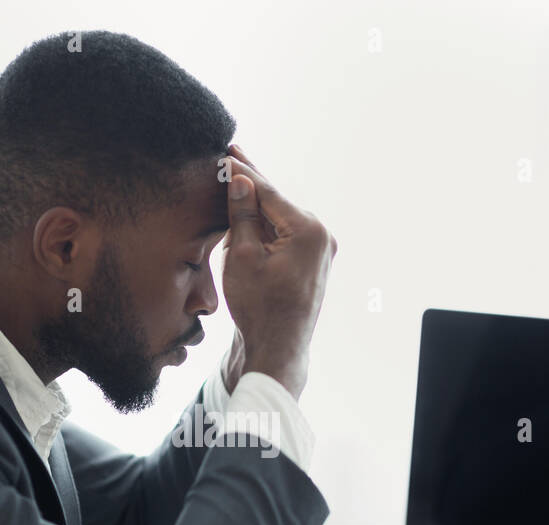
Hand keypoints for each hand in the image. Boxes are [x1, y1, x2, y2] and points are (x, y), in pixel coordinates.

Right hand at [221, 145, 336, 399]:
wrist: (278, 348)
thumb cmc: (259, 307)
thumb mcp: (243, 256)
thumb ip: (243, 214)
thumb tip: (242, 180)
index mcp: (308, 230)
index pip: (268, 192)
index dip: (243, 172)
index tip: (226, 152)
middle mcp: (322, 236)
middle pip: (277, 203)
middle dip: (251, 185)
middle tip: (232, 154)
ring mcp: (322, 250)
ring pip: (281, 219)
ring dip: (257, 206)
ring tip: (235, 180)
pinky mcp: (314, 262)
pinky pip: (287, 235)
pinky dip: (267, 226)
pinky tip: (249, 213)